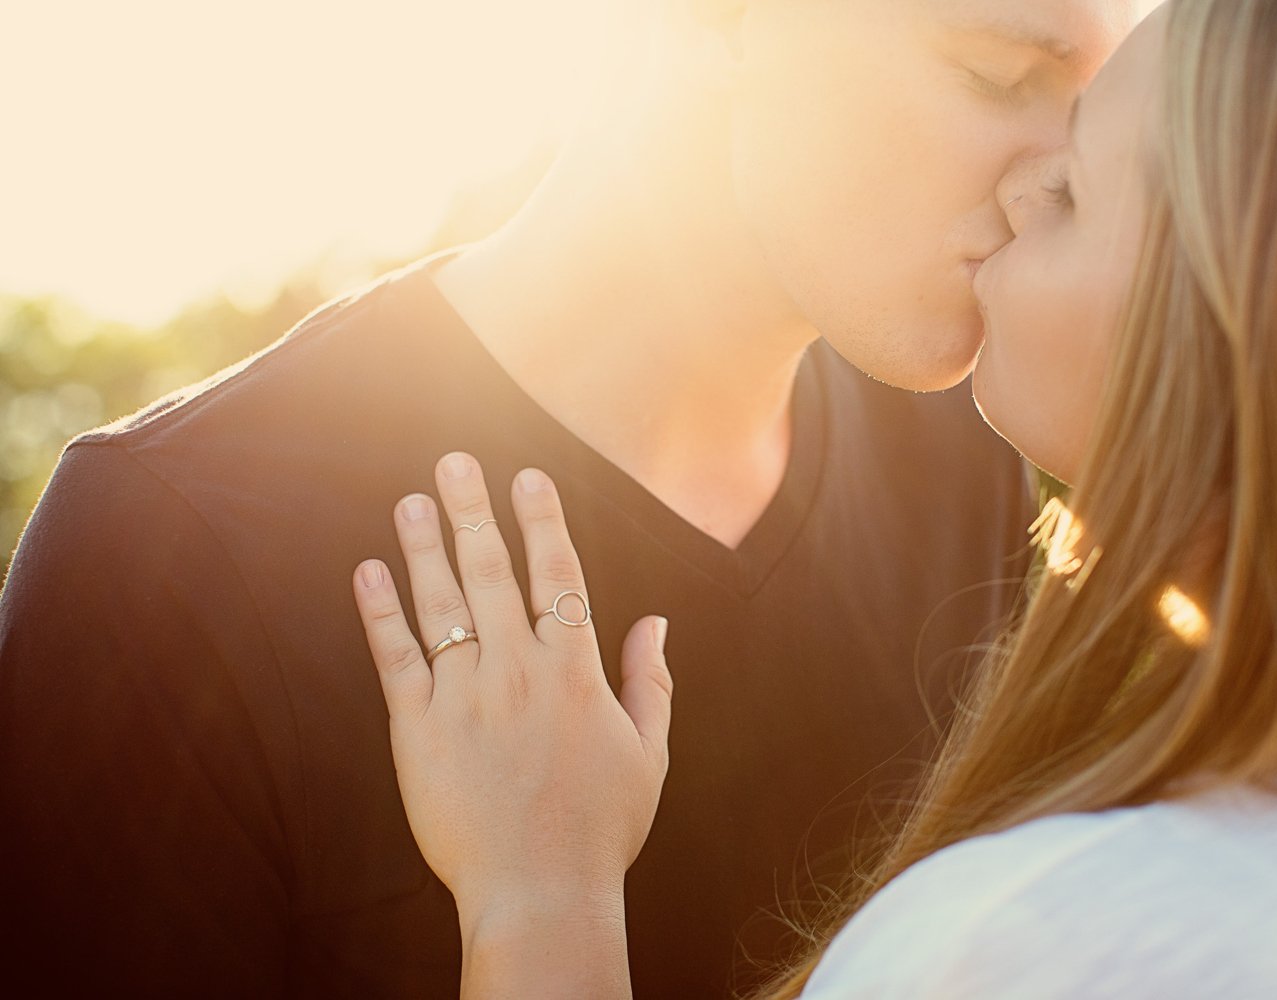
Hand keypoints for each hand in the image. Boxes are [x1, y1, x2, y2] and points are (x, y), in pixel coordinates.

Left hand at [350, 453, 671, 924]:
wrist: (540, 894)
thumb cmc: (600, 828)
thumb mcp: (648, 752)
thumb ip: (649, 681)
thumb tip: (656, 621)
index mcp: (576, 672)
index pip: (558, 575)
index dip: (541, 521)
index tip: (526, 478)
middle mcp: (519, 671)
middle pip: (494, 572)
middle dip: (474, 511)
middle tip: (455, 462)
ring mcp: (466, 697)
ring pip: (443, 605)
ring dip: (425, 547)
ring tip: (411, 501)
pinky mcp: (419, 731)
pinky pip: (397, 659)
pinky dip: (380, 613)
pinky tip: (369, 572)